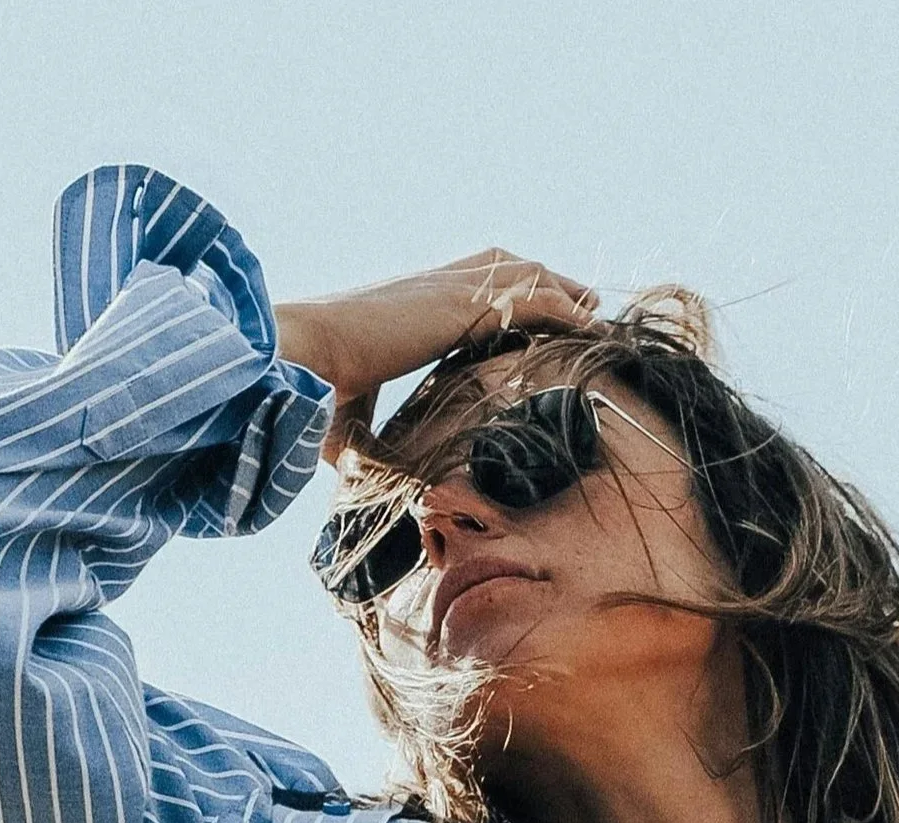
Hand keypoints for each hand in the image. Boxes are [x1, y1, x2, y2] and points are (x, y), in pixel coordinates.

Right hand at [274, 250, 600, 464]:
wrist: (304, 354)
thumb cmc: (312, 387)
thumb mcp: (344, 419)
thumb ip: (362, 438)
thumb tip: (358, 479)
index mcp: (405, 302)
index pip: (464, 284)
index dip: (499, 292)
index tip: (526, 312)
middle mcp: (431, 286)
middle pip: (502, 266)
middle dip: (543, 279)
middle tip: (578, 301)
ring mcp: (448, 290)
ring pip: (524, 274)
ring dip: (562, 289)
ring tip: (594, 309)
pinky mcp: (464, 306)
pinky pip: (534, 300)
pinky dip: (565, 310)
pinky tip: (590, 323)